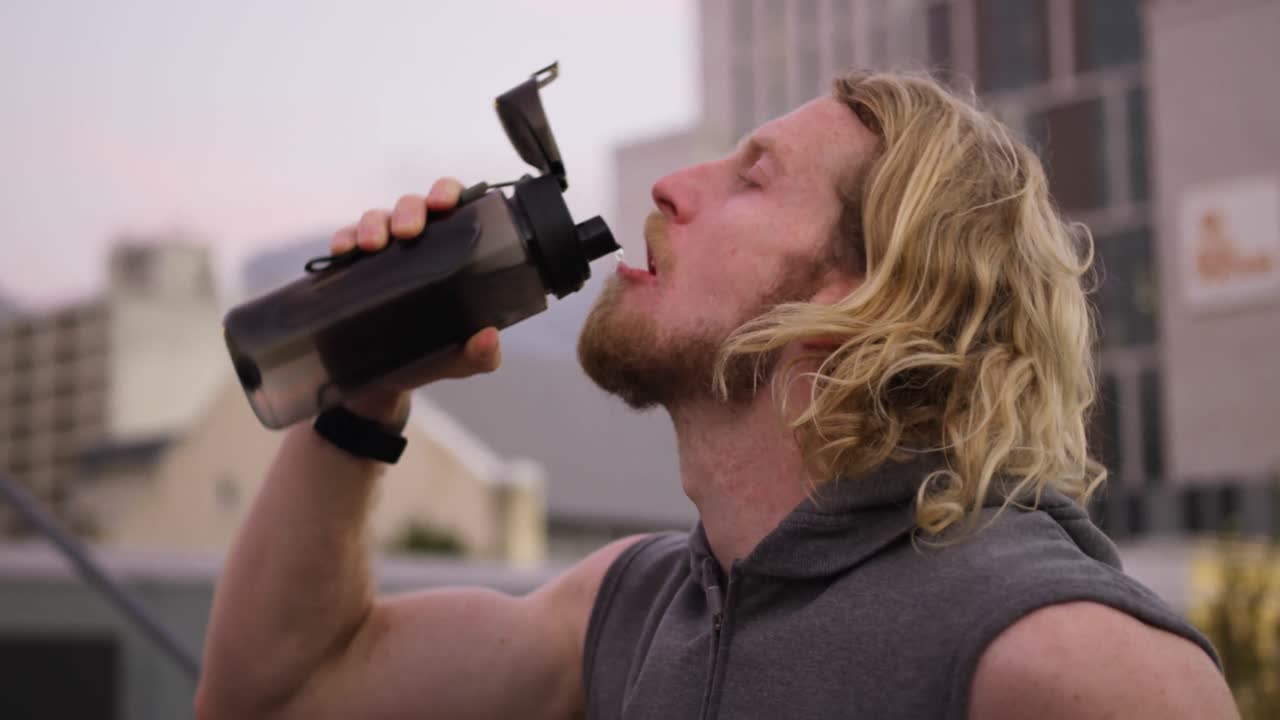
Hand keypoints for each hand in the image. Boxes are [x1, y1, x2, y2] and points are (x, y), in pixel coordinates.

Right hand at [331, 178, 502, 425]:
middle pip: (412, 206)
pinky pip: (344, 242)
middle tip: (408, 232)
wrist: (383, 385)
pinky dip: (343, 239)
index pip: (452, 205)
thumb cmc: (430, 357)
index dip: (448, 193)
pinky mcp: (350, 269)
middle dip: (409, 210)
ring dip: (373, 224)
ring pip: (376, 218)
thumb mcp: (460, 359)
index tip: (444, 204)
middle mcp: (416, 243)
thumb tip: (488, 338)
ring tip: (371, 246)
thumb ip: (481, 354)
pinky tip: (342, 251)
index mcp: (450, 251)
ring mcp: (382, 253)